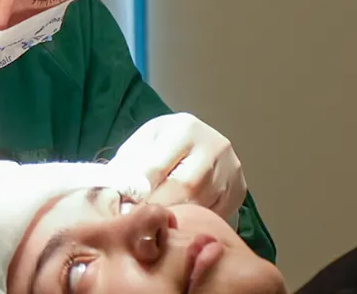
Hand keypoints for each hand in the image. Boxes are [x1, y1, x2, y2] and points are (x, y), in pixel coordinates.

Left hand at [108, 113, 246, 219]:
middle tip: (139, 223)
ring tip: (155, 226)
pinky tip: (178, 224)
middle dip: (157, 207)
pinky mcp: (238, 191)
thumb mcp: (143, 142)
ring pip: (201, 204)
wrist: (199, 140)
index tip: (124, 208)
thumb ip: (129, 163)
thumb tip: (117, 190)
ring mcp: (231, 170)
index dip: (139, 191)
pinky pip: (214, 215)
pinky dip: (193, 222)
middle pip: (184, 187)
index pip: (158, 165)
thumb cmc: (164, 143)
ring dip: (175, 218)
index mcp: (185, 129)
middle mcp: (214, 146)